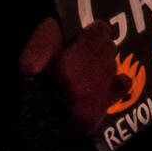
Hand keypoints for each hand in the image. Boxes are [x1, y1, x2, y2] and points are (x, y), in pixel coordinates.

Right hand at [19, 18, 130, 135]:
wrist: (32, 124)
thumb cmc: (31, 87)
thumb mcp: (28, 57)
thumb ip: (47, 36)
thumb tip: (62, 25)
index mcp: (67, 65)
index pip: (98, 32)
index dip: (95, 29)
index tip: (91, 31)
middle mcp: (84, 82)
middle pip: (109, 47)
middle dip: (100, 46)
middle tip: (89, 49)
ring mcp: (94, 100)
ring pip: (114, 65)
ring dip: (105, 63)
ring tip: (90, 67)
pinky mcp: (99, 113)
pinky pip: (123, 85)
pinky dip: (116, 80)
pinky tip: (104, 81)